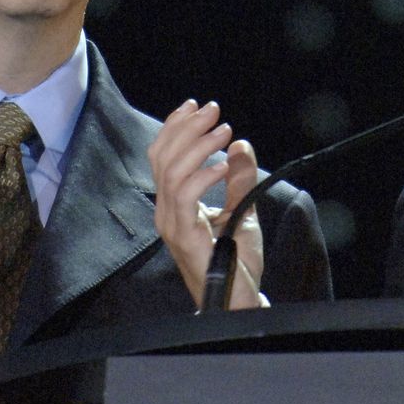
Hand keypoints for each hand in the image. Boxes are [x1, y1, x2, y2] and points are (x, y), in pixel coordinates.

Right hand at [144, 99, 265, 309]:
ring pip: (172, 173)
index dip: (175, 127)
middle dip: (187, 128)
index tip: (195, 105)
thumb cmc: (236, 259)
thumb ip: (239, 179)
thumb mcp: (241, 210)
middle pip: (163, 158)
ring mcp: (172, 225)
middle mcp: (166, 212)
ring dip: (198, 147)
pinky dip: (203, 175)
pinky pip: (185, 197)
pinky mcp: (185, 237)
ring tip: (224, 132)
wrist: (238, 298)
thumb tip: (240, 145)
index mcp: (173, 204)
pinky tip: (223, 165)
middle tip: (214, 111)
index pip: (162, 156)